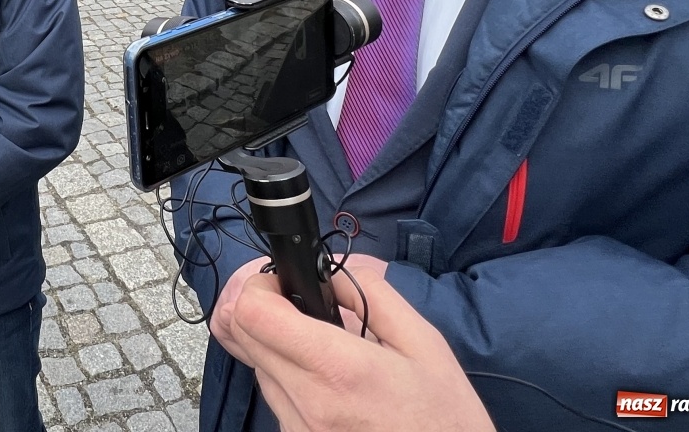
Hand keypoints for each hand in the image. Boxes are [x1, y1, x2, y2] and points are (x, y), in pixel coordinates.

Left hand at [209, 256, 493, 431]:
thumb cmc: (444, 416)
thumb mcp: (423, 342)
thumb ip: (370, 294)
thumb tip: (328, 273)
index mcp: (337, 368)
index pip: (253, 313)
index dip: (261, 286)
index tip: (285, 282)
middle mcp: (306, 402)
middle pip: (244, 335)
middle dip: (265, 309)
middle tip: (303, 307)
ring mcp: (297, 428)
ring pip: (257, 366)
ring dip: (277, 346)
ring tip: (326, 349)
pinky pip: (275, 397)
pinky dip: (289, 378)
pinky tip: (328, 381)